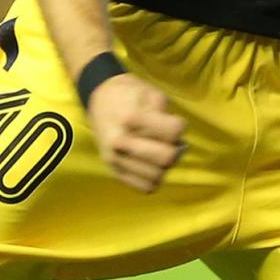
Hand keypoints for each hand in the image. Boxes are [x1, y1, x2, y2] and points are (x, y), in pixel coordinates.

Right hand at [89, 73, 185, 193]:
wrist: (101, 101)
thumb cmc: (130, 96)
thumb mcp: (150, 92)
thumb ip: (165, 113)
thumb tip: (177, 142)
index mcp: (131, 118)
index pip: (173, 131)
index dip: (178, 125)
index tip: (171, 121)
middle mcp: (121, 142)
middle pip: (166, 158)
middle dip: (174, 149)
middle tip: (168, 142)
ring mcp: (115, 160)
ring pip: (157, 176)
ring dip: (164, 166)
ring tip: (158, 152)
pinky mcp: (115, 172)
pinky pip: (145, 187)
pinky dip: (154, 179)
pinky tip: (151, 165)